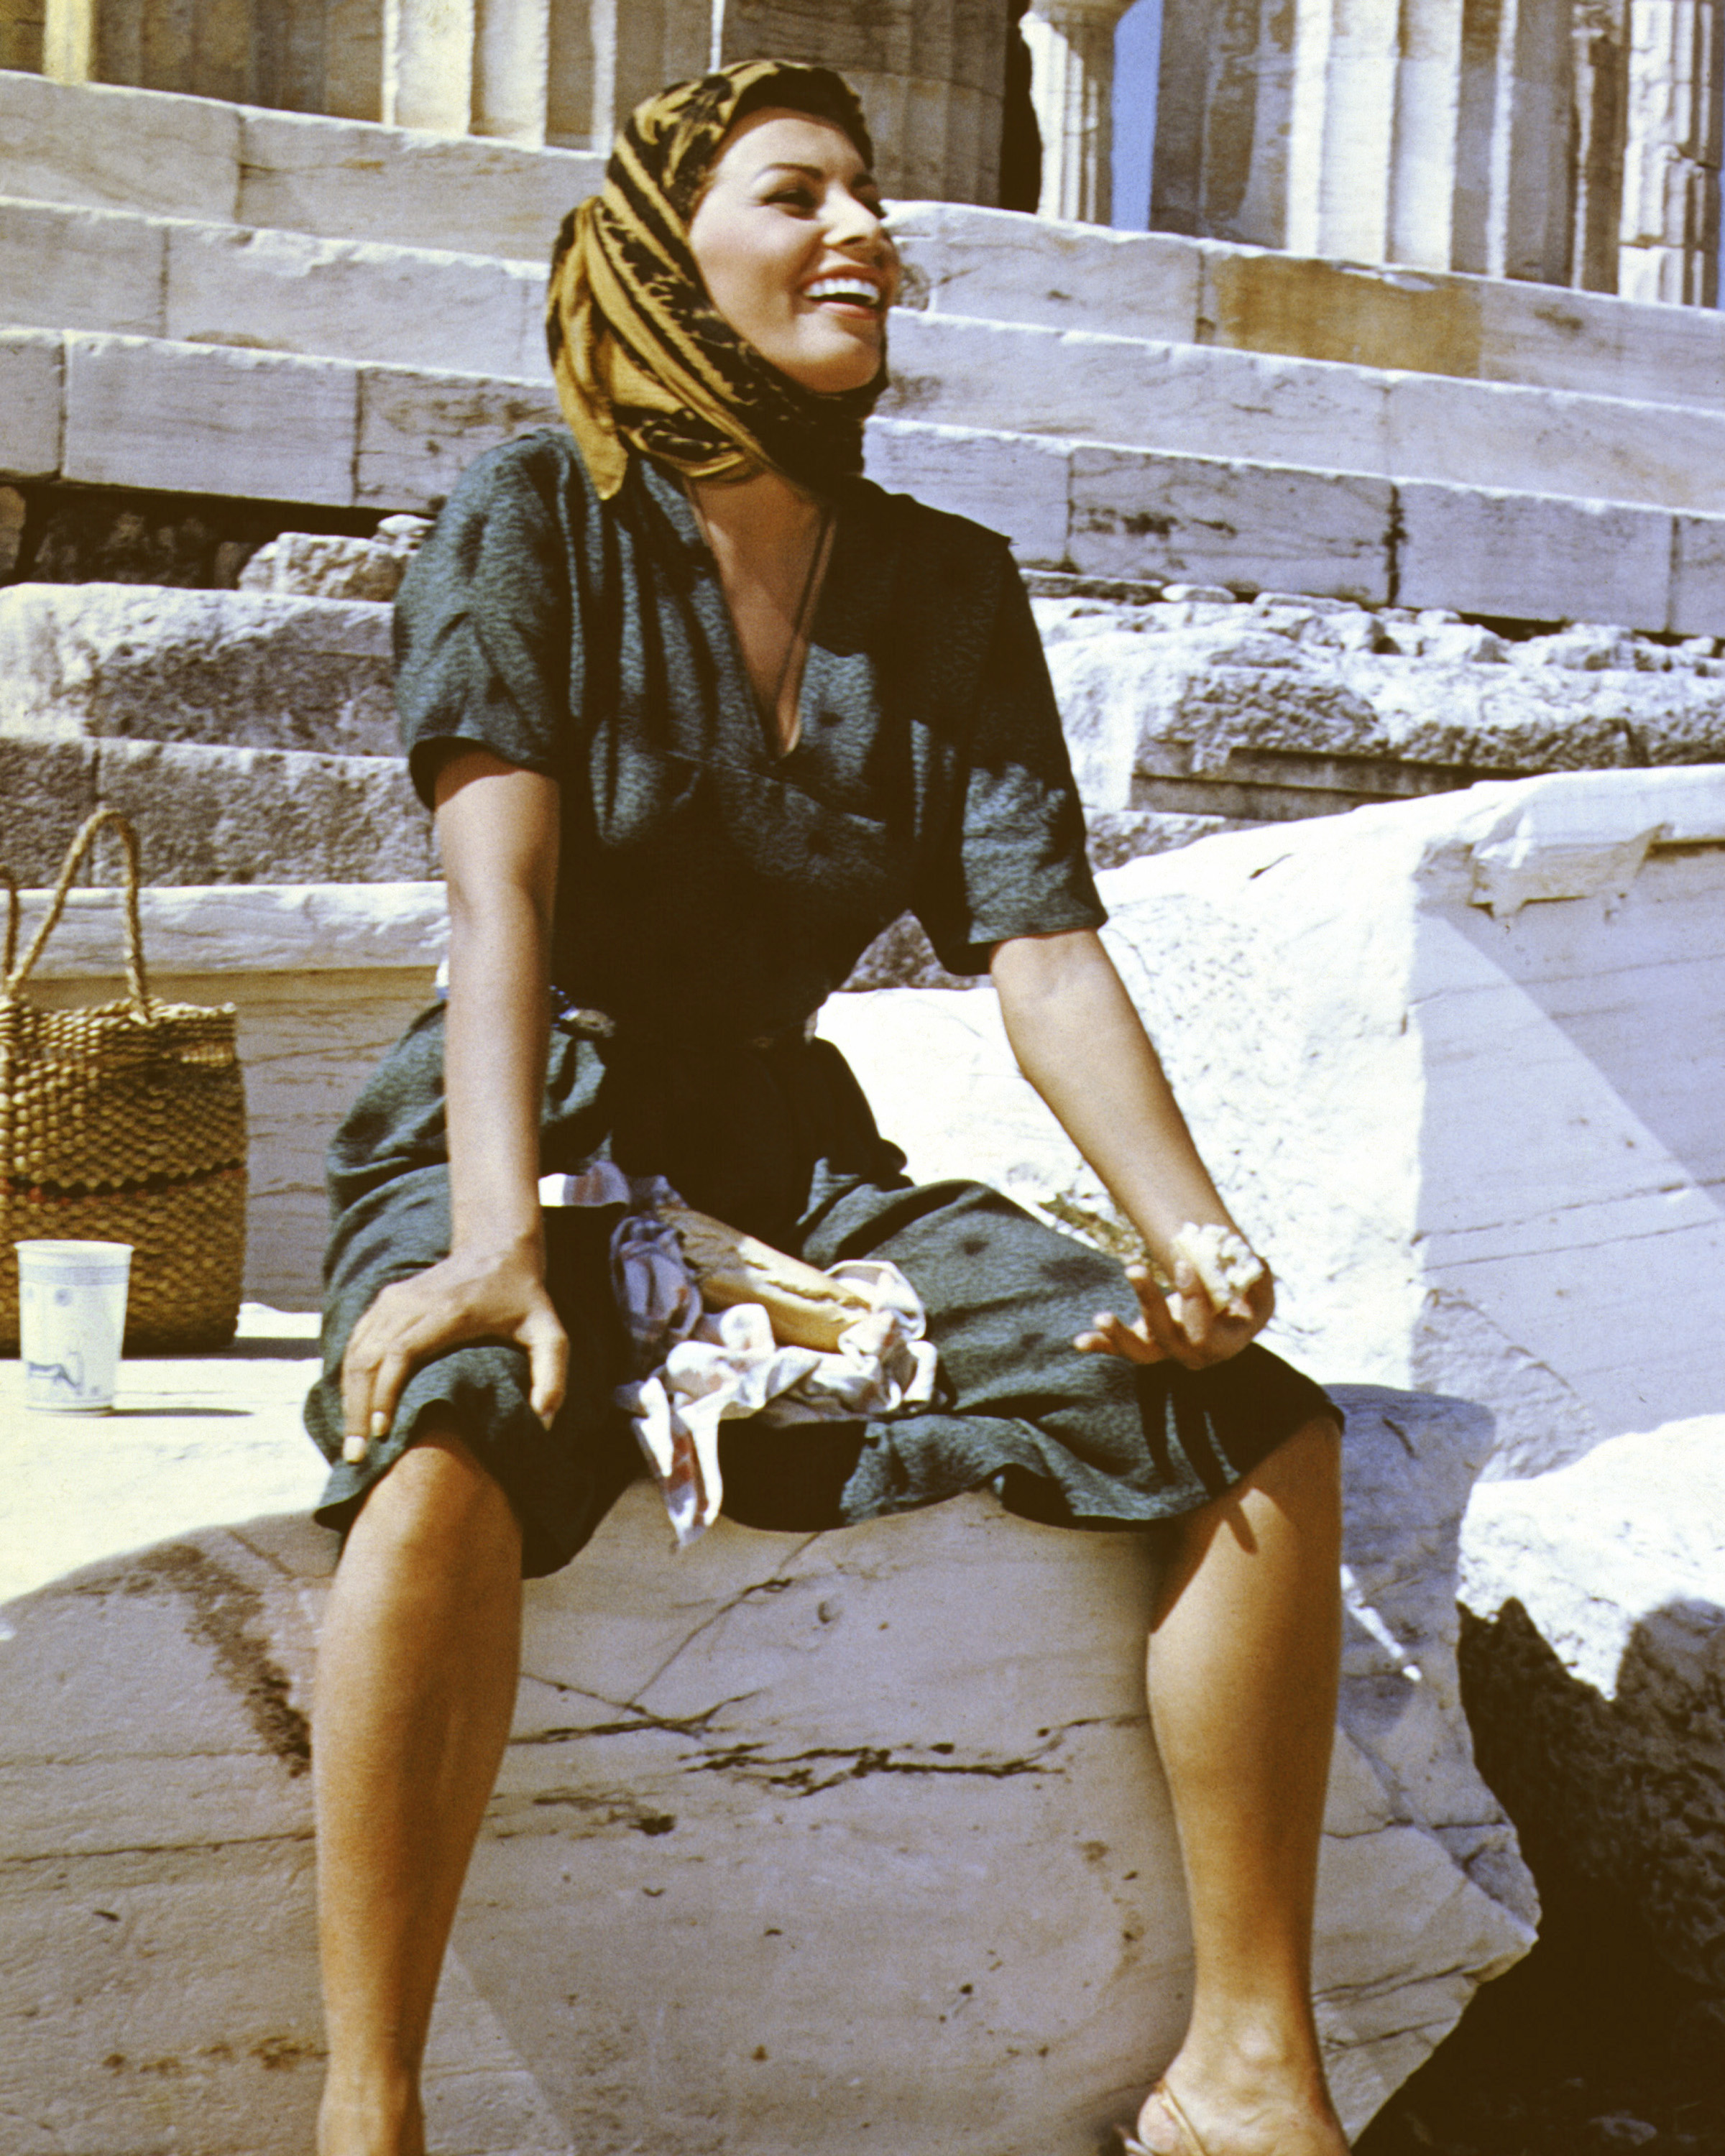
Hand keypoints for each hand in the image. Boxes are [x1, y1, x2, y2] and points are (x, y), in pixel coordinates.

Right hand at [339, 1240, 568, 1458]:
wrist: (496, 1247)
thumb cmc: (523, 1298)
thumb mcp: (549, 1332)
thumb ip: (552, 1374)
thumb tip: (544, 1420)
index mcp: (450, 1312)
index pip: (402, 1352)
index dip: (386, 1392)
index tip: (382, 1431)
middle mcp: (414, 1302)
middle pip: (369, 1357)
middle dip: (358, 1408)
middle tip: (356, 1455)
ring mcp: (395, 1298)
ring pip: (356, 1350)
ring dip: (348, 1397)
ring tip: (351, 1442)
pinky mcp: (386, 1300)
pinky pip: (356, 1340)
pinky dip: (348, 1376)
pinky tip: (351, 1408)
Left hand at [1075, 1253, 1273, 1370]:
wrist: (1230, 1314)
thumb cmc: (1246, 1296)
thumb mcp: (1261, 1289)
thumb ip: (1256, 1279)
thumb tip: (1250, 1265)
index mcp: (1222, 1345)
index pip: (1201, 1331)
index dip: (1191, 1299)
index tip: (1181, 1263)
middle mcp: (1193, 1355)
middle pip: (1166, 1337)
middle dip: (1149, 1301)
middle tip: (1134, 1267)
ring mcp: (1167, 1351)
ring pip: (1141, 1352)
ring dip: (1118, 1336)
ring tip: (1100, 1316)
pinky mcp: (1148, 1342)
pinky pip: (1124, 1349)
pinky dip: (1102, 1346)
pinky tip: (1079, 1341)